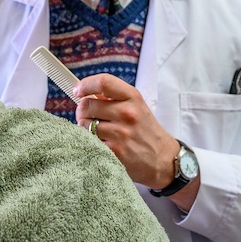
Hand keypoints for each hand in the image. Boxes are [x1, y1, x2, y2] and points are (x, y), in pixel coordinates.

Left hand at [74, 74, 180, 190]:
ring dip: (85, 128)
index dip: (85, 85)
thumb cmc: (145, 129)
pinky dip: (90, 142)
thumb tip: (84, 93)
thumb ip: (113, 97)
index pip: (103, 82)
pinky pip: (89, 141)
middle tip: (89, 117)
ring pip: (85, 124)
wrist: (163, 159)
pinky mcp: (115, 152)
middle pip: (87, 105)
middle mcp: (127, 113)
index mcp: (132, 97)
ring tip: (97, 132)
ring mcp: (121, 133)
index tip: (78, 91)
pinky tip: (101, 143)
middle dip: (83, 111)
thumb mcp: (136, 106)